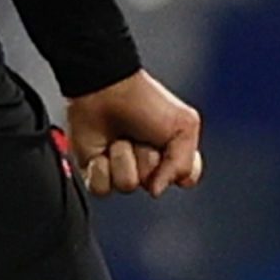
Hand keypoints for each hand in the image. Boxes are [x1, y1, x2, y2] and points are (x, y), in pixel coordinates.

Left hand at [65, 69, 202, 198]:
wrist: (105, 88)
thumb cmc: (144, 100)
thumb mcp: (184, 126)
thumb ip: (184, 166)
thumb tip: (156, 191)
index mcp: (171, 153)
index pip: (185, 180)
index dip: (176, 168)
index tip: (170, 145)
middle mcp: (147, 165)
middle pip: (152, 184)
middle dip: (146, 159)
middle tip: (141, 135)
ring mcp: (120, 168)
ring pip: (126, 186)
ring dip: (122, 159)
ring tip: (119, 137)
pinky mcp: (94, 170)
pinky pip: (101, 188)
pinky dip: (100, 169)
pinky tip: (101, 150)